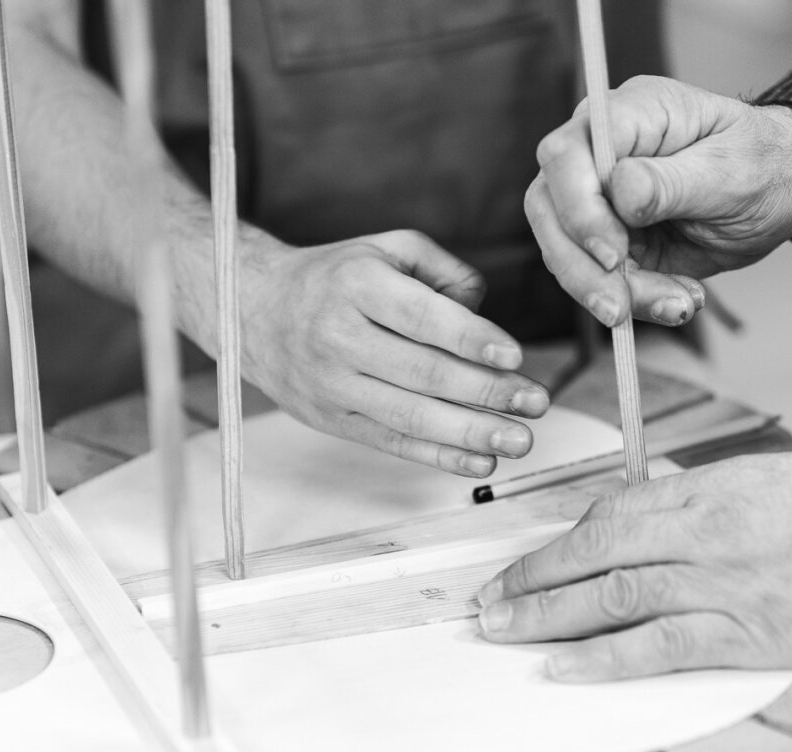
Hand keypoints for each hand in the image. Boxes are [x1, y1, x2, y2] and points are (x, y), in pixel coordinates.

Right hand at [231, 229, 550, 477]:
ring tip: (520, 440)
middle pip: (423, 373)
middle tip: (538, 403)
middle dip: (487, 392)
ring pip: (410, 416)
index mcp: (356, 285)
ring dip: (472, 433)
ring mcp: (334, 385)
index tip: (515, 355)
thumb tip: (484, 311)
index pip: (421, 318)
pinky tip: (482, 462)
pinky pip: (392, 444)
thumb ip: (442, 269)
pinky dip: (439, 457)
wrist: (252, 310)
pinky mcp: (333, 421)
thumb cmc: (337, 277)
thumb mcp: (385, 249)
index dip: (471, 338)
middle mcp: (339, 337)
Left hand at [475, 454, 791, 679]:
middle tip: (482, 606)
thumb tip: (663, 514)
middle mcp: (704, 531)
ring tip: (498, 635)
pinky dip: (602, 659)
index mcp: (711, 491)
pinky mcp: (753, 634)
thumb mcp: (778, 484)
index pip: (608, 515)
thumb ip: (714, 504)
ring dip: (543, 617)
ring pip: (610, 596)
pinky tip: (561, 670)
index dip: (556, 544)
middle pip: (593, 554)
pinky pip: (660, 646)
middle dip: (529, 581)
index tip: (524, 564)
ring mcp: (725, 583)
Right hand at [525, 76, 791, 327]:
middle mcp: (600, 154)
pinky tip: (680, 302)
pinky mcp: (610, 241)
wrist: (782, 190)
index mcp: (629, 115)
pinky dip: (637, 303)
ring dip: (614, 294)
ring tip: (677, 306)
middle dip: (582, 267)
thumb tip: (620, 191)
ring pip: (566, 254)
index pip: (566, 155)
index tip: (613, 254)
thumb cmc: (763, 162)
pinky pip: (600, 281)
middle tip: (622, 307)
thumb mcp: (730, 171)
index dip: (577, 208)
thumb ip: (672, 181)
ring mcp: (599, 200)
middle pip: (549, 209)